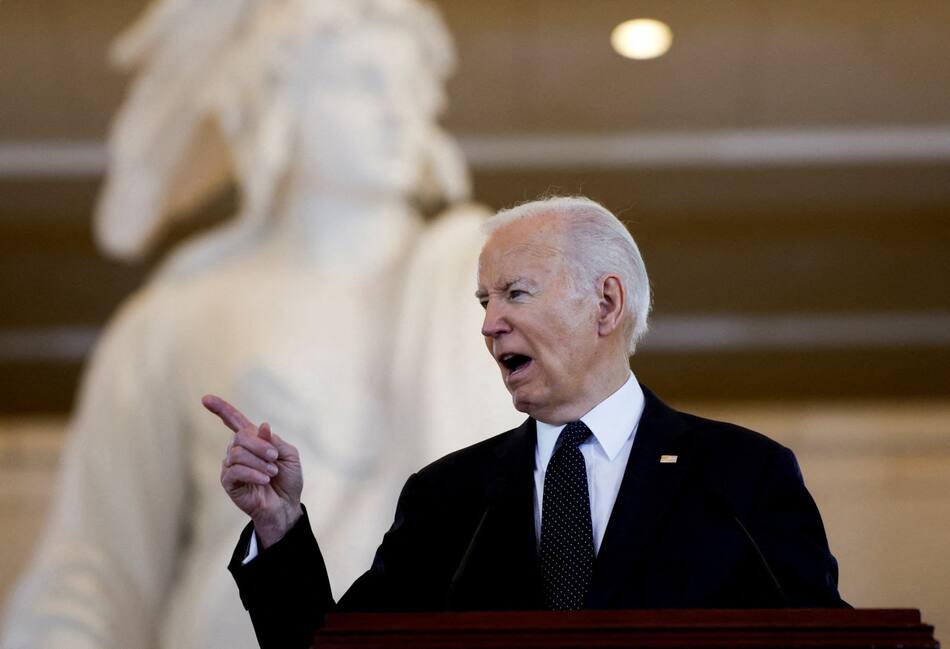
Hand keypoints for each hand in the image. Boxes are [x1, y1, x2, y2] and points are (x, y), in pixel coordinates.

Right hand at [203, 394, 302, 547]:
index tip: (205, 398)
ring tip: (272, 473)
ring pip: (237, 453)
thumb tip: (262, 426)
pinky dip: (253, 473)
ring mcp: (231, 466)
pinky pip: (235, 470)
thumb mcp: (289, 455)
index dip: (221, 409)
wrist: (286, 505)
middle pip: (240, 436)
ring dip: (259, 462)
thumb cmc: (288, 480)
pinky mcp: (228, 482)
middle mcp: (238, 450)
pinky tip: (264, 480)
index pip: (234, 420)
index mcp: (253, 440)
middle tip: (275, 458)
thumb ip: (275, 440)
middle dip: (260, 446)